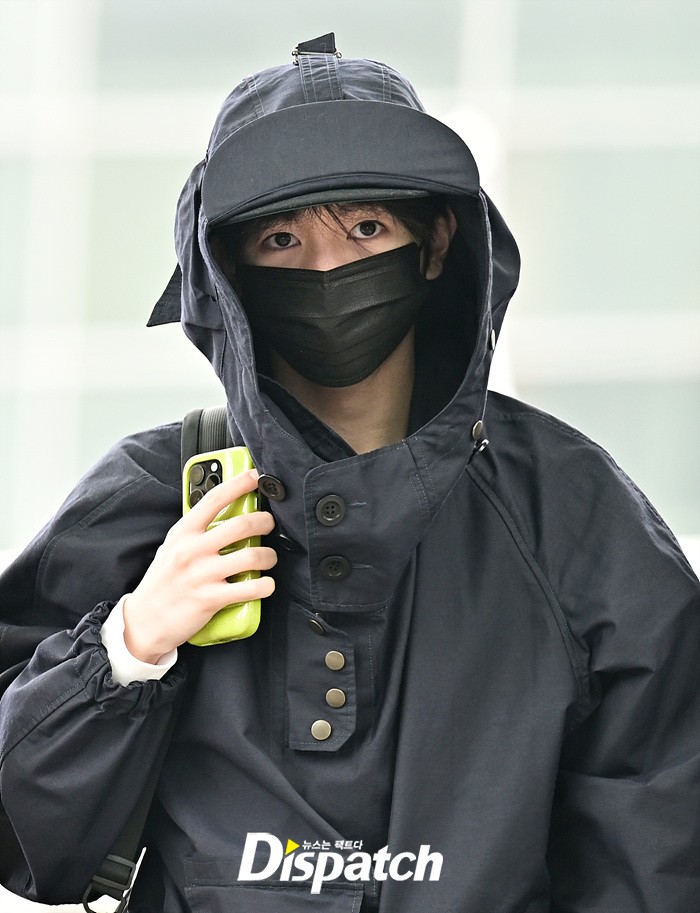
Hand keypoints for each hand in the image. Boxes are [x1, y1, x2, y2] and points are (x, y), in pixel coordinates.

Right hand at [124, 469, 276, 662]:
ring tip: (268, 558)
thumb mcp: (171, 547)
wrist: (143, 621)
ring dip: (269, 556)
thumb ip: (194, 531)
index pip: (214, 499)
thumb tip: (224, 513)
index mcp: (183, 533)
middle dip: (265, 522)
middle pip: (241, 525)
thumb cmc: (162, 582)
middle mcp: (192, 550)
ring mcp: (202, 574)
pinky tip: (266, 584)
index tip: (255, 476)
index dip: (239, 484)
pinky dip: (266, 585)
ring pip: (252, 556)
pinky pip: (251, 588)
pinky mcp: (211, 599)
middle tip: (269, 524)